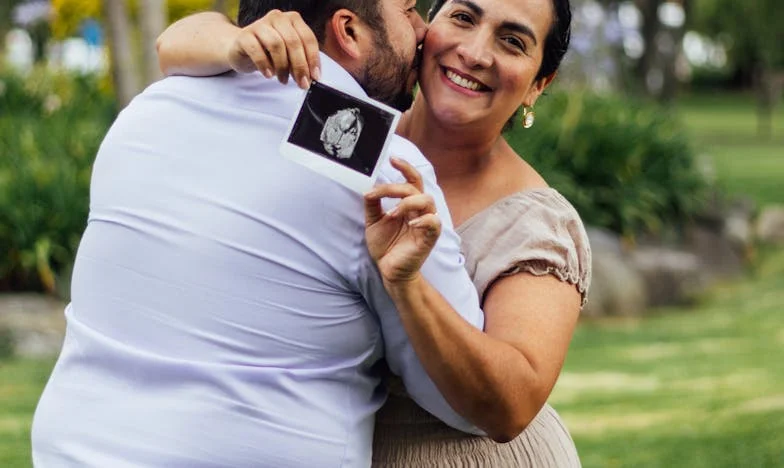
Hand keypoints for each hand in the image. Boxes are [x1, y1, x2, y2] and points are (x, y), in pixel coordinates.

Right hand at [227, 9, 320, 87]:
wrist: (243, 51)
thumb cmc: (270, 53)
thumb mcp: (290, 55)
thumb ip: (302, 61)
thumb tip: (312, 76)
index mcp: (292, 20)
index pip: (307, 38)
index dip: (312, 59)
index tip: (314, 76)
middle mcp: (277, 18)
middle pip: (293, 42)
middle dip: (299, 66)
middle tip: (301, 83)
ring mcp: (259, 24)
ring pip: (276, 44)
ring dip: (282, 66)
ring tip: (283, 80)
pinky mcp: (244, 35)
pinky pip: (256, 50)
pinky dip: (264, 64)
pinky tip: (269, 74)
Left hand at [364, 158, 441, 283]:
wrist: (389, 270)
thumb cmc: (385, 246)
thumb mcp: (373, 222)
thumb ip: (372, 204)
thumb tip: (368, 188)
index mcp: (408, 204)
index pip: (412, 180)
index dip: (405, 168)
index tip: (392, 159)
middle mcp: (419, 210)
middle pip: (416, 188)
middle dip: (396, 187)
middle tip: (378, 193)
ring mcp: (426, 223)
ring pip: (427, 200)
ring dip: (407, 202)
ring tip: (391, 214)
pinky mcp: (430, 237)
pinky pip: (434, 222)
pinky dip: (423, 219)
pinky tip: (409, 223)